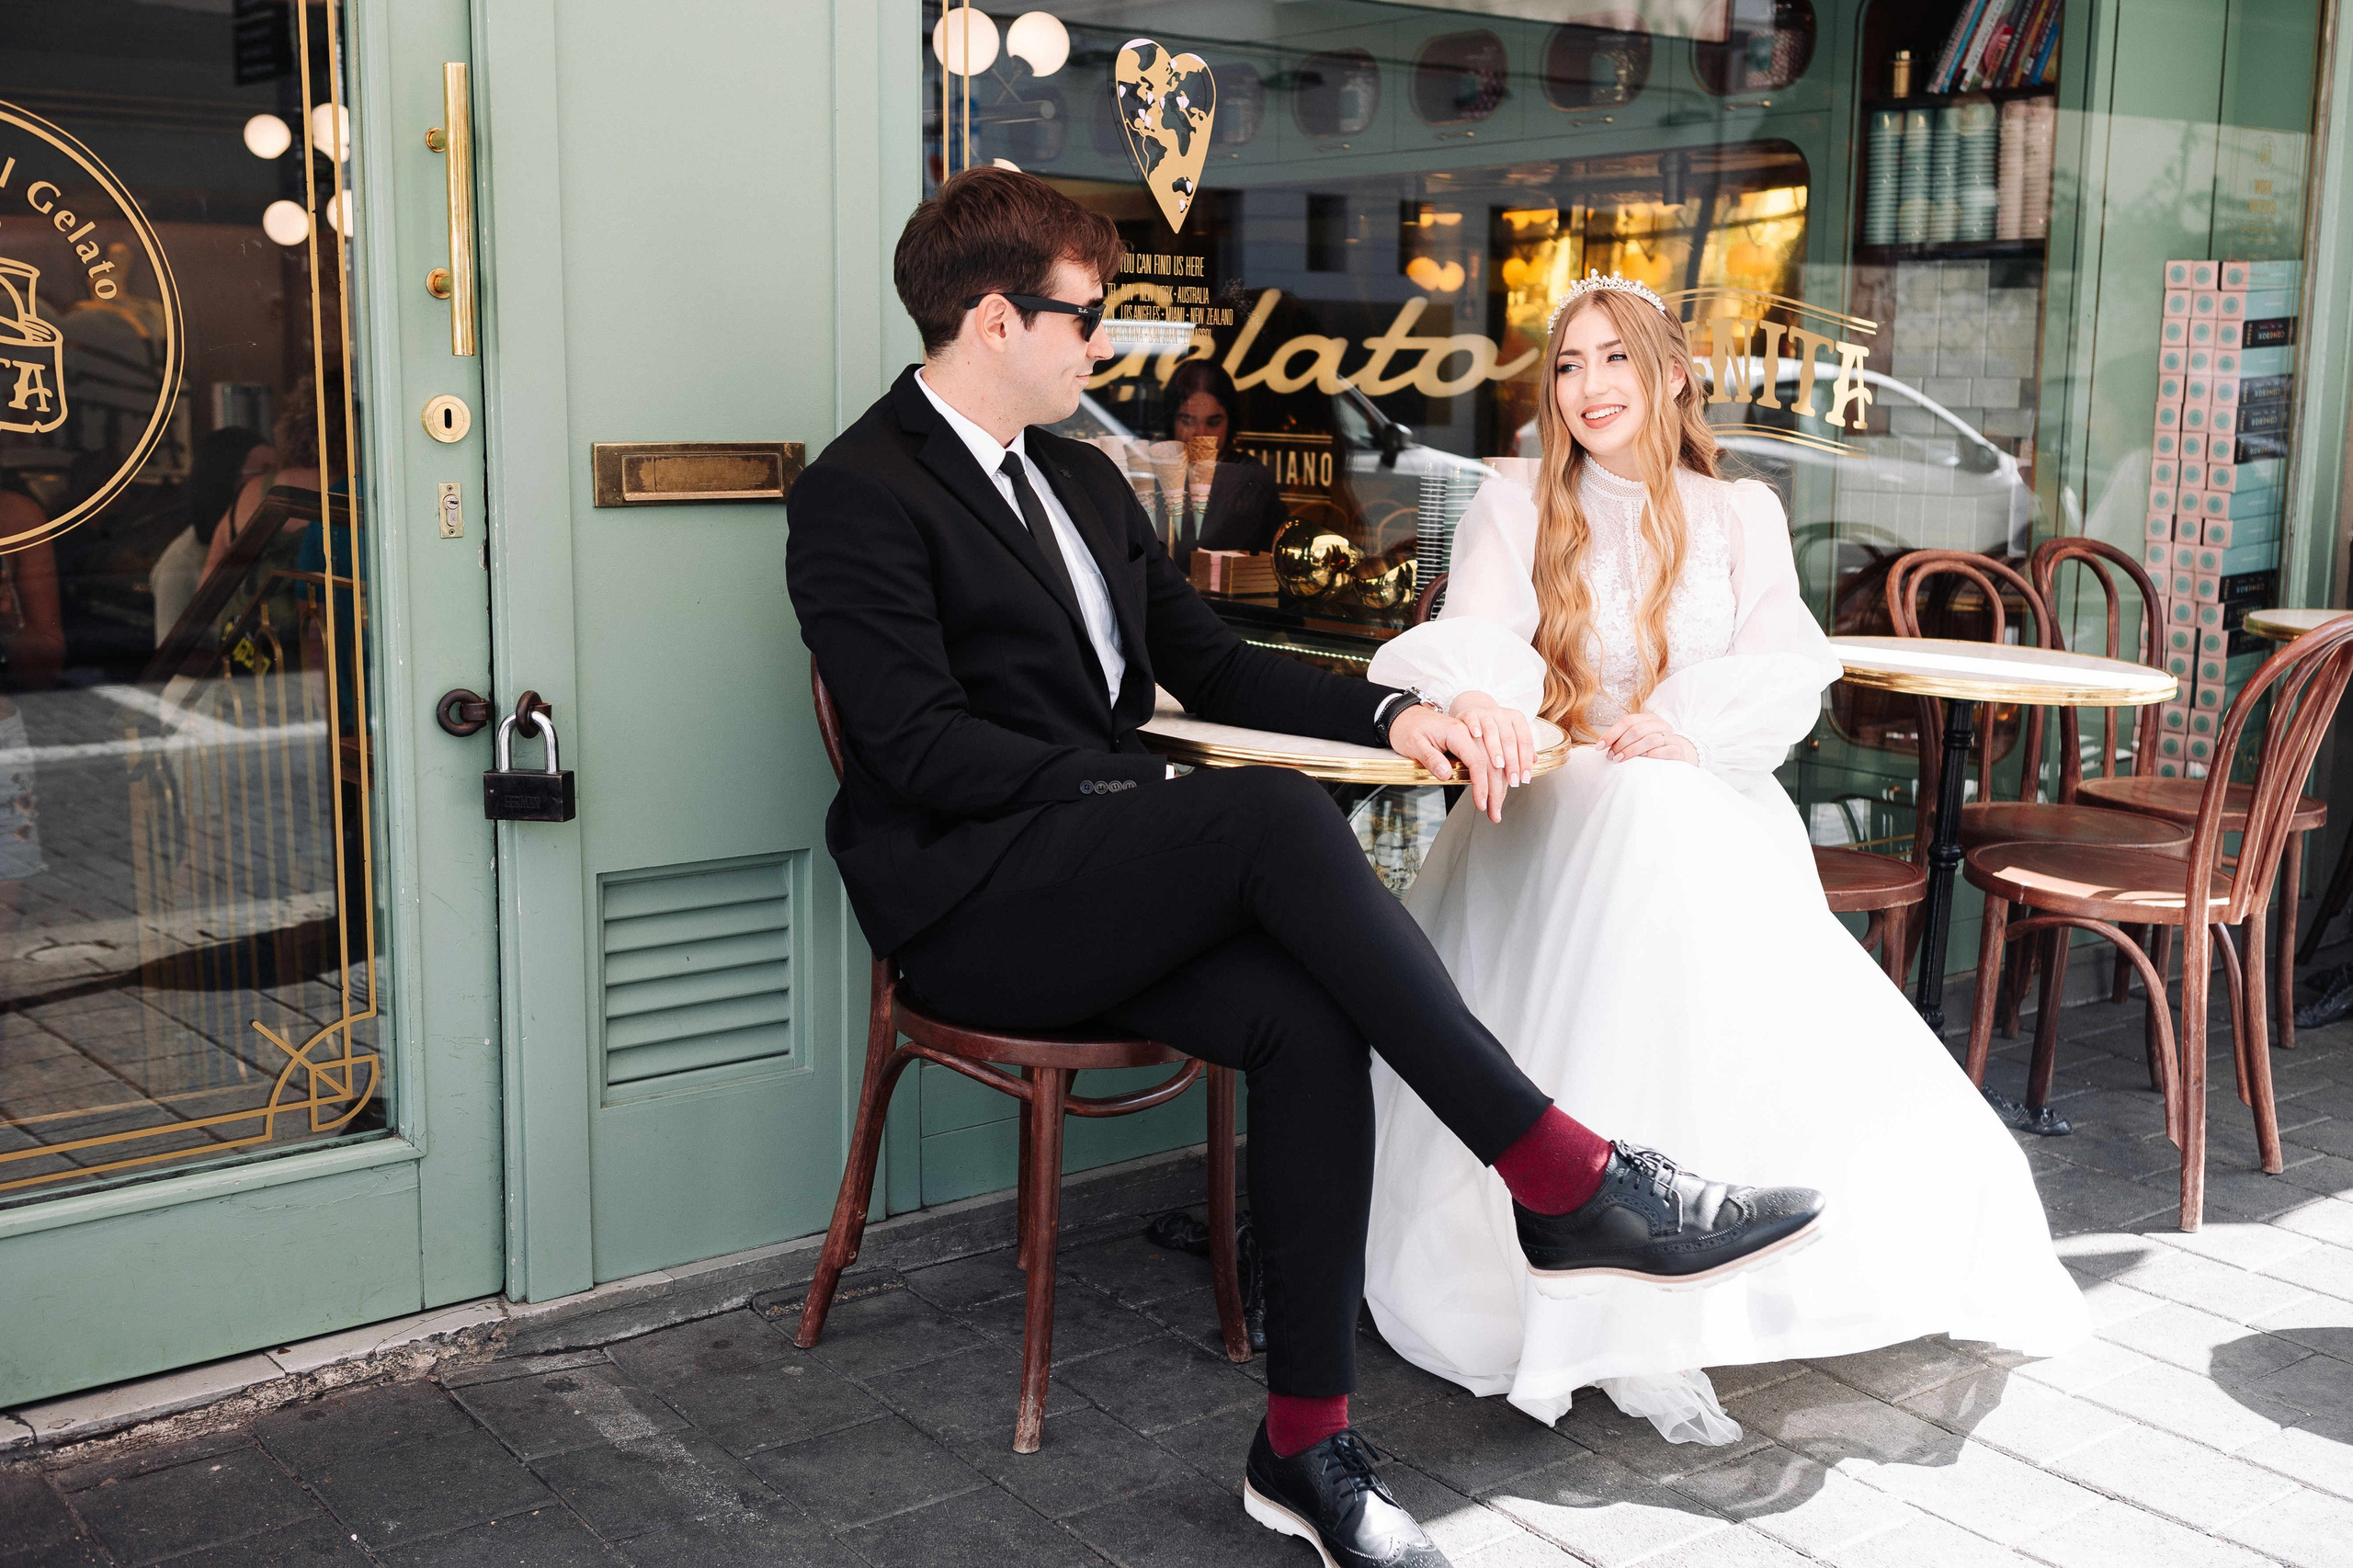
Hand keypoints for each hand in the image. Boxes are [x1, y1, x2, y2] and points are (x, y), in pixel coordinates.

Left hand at [1389, 703, 1515, 821]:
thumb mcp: (1414, 744)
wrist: (1405, 716)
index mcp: (1457, 732)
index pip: (1476, 760)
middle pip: (1490, 763)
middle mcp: (1469, 733)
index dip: (1481, 784)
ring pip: (1493, 763)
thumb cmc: (1408, 728)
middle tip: (1494, 813)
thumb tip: (1446, 774)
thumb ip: (1431, 758)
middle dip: (1495, 790)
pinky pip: (1487, 759)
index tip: (1481, 802)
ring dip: (1498, 786)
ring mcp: (1471, 737)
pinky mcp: (1470, 743)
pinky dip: (1495, 776)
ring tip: (1496, 808)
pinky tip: (1499, 789)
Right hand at [1449, 691, 1535, 788]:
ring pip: (1491, 730)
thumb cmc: (1495, 731)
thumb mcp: (1511, 736)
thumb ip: (1522, 749)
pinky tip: (1476, 737)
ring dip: (1495, 749)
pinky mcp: (1469, 713)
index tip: (1525, 778)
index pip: (1525, 741)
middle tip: (1513, 780)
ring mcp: (1485, 713)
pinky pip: (1472, 719)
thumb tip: (1535, 761)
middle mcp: (1502, 715)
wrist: (1475, 715)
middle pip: (1509, 739)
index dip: (1526, 761)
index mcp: (1516, 719)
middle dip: (1512, 762)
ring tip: (1498, 766)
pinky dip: (1475, 727)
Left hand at [1595, 711, 1697, 764]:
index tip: (1599, 747)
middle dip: (1620, 744)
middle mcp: (1659, 725)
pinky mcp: (1679, 750)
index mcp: (1648, 719)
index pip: (1627, 721)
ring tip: (1620, 759)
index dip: (1611, 734)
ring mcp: (1670, 736)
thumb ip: (1624, 738)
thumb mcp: (1640, 738)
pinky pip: (1667, 750)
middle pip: (1637, 730)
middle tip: (1611, 757)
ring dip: (1632, 750)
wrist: (1683, 752)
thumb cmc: (1654, 747)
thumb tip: (1602, 745)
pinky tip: (1643, 759)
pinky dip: (1653, 754)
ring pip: (1650, 739)